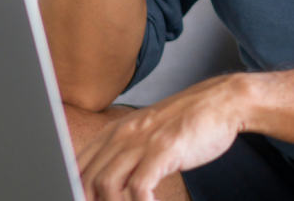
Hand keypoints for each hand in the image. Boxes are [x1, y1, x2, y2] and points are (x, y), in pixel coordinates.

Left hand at [77, 75, 246, 200]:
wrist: (220, 102)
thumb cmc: (184, 125)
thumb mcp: (144, 136)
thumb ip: (122, 156)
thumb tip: (103, 185)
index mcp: (112, 133)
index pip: (75, 167)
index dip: (73, 189)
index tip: (79, 200)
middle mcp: (121, 135)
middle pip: (86, 179)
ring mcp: (142, 141)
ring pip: (106, 184)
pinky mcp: (165, 148)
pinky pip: (140, 187)